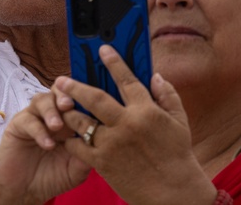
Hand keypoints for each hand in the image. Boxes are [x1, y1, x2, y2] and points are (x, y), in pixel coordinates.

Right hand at [0, 88, 91, 204]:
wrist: (25, 191)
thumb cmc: (52, 178)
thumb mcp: (75, 171)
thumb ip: (86, 157)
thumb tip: (99, 143)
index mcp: (70, 122)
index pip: (78, 102)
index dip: (85, 102)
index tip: (92, 108)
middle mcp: (53, 116)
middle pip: (59, 92)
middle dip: (66, 95)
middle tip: (69, 105)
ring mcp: (35, 118)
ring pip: (42, 99)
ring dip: (51, 110)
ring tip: (56, 126)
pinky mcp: (18, 125)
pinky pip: (28, 120)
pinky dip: (39, 130)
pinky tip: (47, 144)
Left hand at [54, 45, 216, 204]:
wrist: (173, 194)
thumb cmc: (177, 156)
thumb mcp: (180, 122)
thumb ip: (168, 96)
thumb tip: (155, 75)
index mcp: (146, 111)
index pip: (126, 80)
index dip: (113, 62)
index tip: (102, 49)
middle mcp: (126, 124)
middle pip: (95, 98)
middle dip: (76, 86)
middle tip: (62, 80)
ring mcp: (112, 144)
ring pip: (82, 121)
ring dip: (68, 111)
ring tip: (59, 105)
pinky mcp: (102, 163)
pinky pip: (79, 147)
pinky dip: (71, 139)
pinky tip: (67, 134)